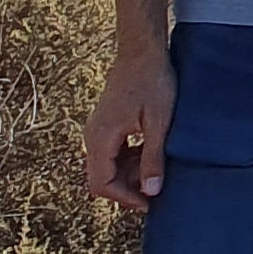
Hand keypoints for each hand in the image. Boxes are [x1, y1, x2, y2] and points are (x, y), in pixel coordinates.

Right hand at [83, 43, 176, 211]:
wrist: (142, 51)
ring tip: (158, 169)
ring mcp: (97, 130)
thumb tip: (151, 191)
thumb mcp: (159, 122)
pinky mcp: (106, 124)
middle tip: (156, 187)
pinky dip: (129, 159)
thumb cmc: (153, 81)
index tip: (150, 202)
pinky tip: (151, 153)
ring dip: (130, 174)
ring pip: (107, 166)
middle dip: (128, 188)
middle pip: (101, 178)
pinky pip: (112, 152)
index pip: (102, 184)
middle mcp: (93, 136)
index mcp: (101, 138)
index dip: (125, 198)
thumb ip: (153, 157)